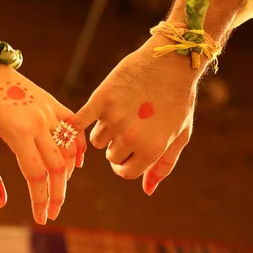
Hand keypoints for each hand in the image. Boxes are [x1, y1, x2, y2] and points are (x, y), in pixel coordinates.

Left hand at [0, 53, 85, 223]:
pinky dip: (78, 148)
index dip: (41, 201)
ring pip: (69, 150)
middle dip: (58, 194)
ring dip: (68, 175)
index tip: (42, 218)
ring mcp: (49, 111)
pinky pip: (74, 128)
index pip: (37, 176)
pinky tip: (75, 164)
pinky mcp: (52, 103)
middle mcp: (38, 121)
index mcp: (17, 131)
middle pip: (58, 167)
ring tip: (58, 191)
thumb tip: (1, 204)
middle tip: (53, 212)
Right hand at [71, 34, 200, 194]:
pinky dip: (75, 126)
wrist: (171, 61)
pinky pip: (79, 122)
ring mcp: (114, 118)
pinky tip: (73, 125)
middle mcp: (131, 137)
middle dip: (117, 146)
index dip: (126, 164)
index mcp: (151, 150)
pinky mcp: (101, 99)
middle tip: (129, 127)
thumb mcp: (179, 135)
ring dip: (104, 131)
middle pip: (111, 156)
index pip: (125, 172)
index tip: (128, 154)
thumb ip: (164, 165)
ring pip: (96, 140)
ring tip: (120, 114)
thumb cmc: (178, 100)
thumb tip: (147, 191)